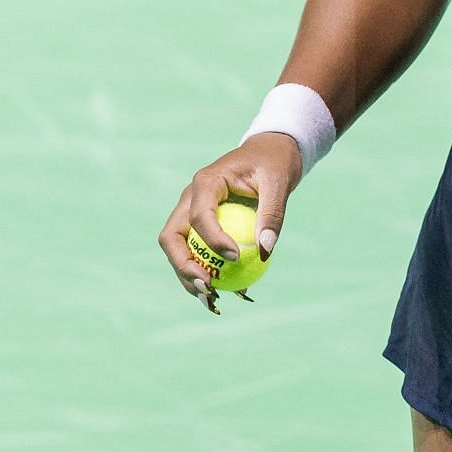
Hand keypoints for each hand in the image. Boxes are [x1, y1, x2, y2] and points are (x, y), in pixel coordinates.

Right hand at [158, 133, 302, 313]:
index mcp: (205, 182)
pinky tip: (220, 292)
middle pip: (172, 236)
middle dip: (183, 265)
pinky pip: (193, 250)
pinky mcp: (198, 224)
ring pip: (176, 247)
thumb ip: (272, 214)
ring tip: (210, 298)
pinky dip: (202, 270)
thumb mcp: (279, 183)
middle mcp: (190, 197)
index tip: (236, 258)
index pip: (199, 216)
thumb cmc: (274, 164)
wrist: (269, 153)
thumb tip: (265, 251)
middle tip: (208, 286)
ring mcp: (190, 211)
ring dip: (187, 275)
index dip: (213, 240)